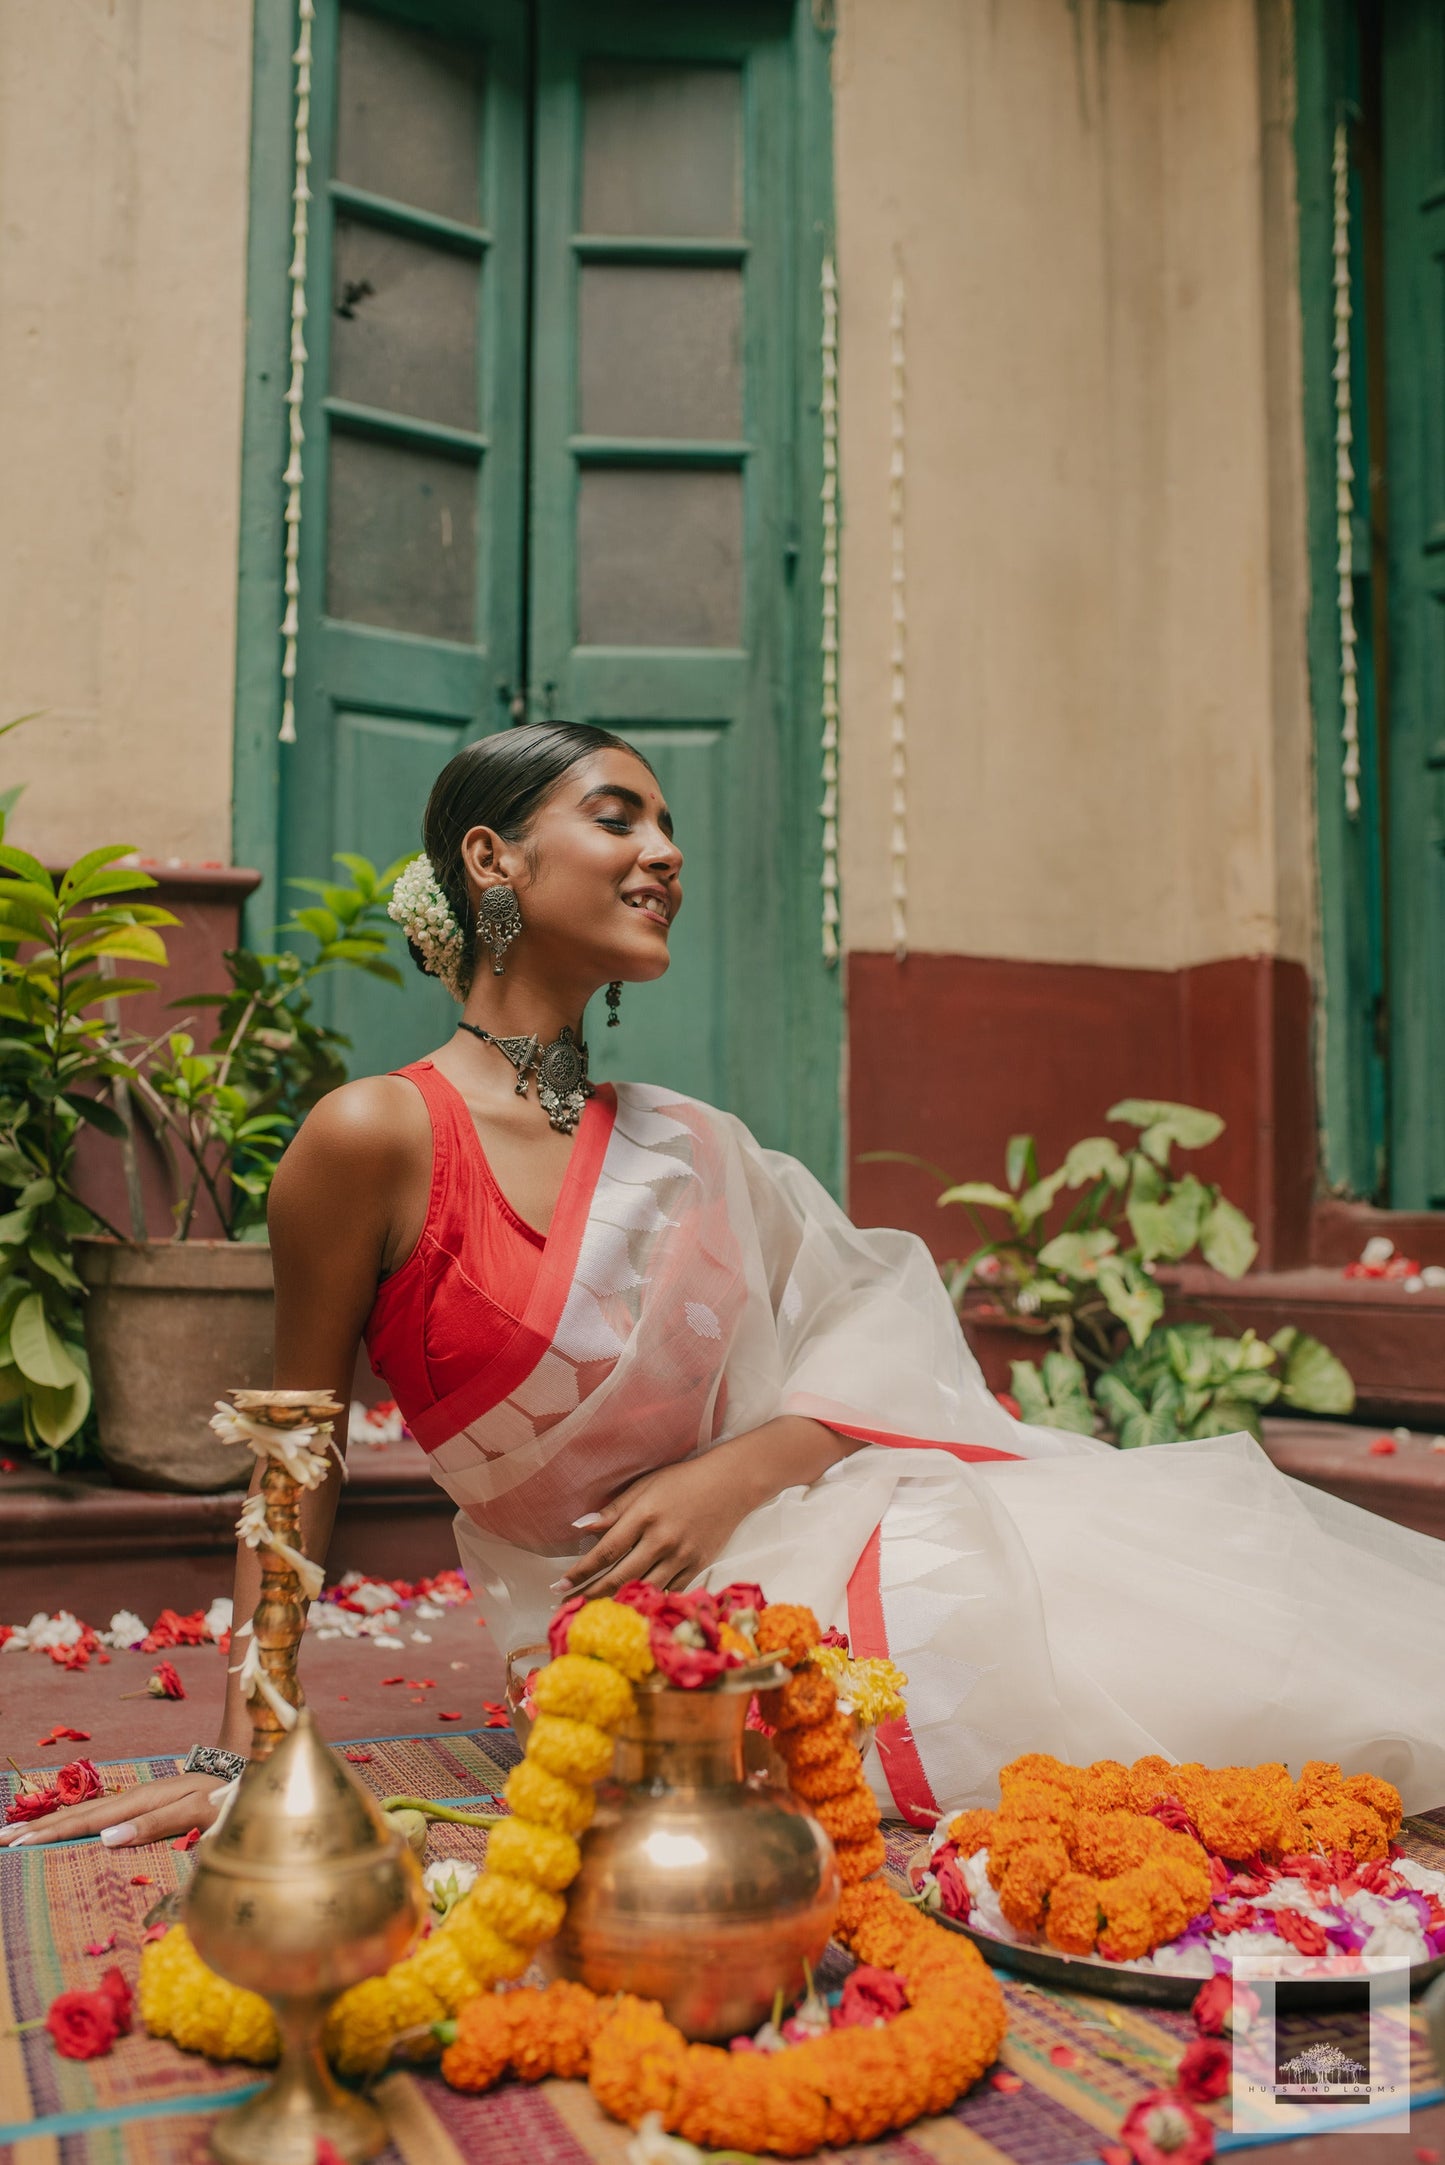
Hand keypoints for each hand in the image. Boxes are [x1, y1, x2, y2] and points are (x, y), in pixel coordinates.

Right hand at [0, 1771, 230, 1850]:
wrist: (256, 1775)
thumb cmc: (231, 1797)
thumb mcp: (197, 1813)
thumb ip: (154, 1825)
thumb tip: (107, 1839)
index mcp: (143, 1801)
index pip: (88, 1821)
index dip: (52, 1833)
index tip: (18, 1843)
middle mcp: (136, 1797)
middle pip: (79, 1815)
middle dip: (39, 1827)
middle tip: (2, 1839)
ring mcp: (141, 1799)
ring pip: (88, 1812)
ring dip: (53, 1823)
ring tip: (19, 1832)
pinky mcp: (148, 1804)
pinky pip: (103, 1813)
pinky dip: (77, 1820)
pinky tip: (66, 1826)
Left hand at [563, 1453, 758, 1599]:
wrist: (730, 1483)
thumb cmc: (683, 1481)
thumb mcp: (645, 1485)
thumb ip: (614, 1510)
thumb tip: (580, 1527)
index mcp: (645, 1515)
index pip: (605, 1551)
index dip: (580, 1572)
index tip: (560, 1585)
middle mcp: (662, 1539)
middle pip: (619, 1577)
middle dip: (590, 1594)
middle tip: (567, 1606)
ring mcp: (681, 1556)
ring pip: (643, 1589)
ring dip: (615, 1603)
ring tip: (592, 1611)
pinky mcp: (697, 1566)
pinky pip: (668, 1591)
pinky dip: (648, 1600)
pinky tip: (631, 1608)